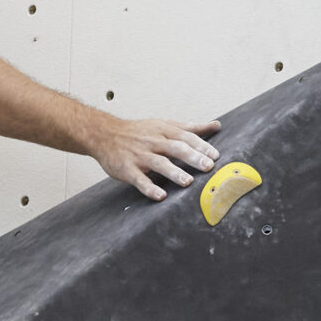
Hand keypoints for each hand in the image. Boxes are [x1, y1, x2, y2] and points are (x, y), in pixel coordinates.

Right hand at [93, 116, 222, 201]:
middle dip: (192, 157)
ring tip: (187, 182)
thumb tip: (215, 125)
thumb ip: (190, 127)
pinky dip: (150, 188)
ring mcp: (140, 156)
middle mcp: (153, 142)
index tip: (215, 155)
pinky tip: (161, 196)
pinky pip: (140, 180)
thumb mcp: (164, 125)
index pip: (185, 136)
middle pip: (175, 148)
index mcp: (163, 131)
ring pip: (158, 163)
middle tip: (208, 166)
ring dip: (174, 172)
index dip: (201, 145)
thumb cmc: (138, 132)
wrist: (104, 134)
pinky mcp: (128, 170)